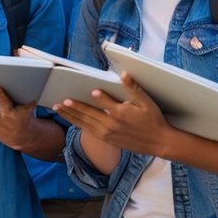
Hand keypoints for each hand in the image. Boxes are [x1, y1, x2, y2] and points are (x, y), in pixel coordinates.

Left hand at [53, 73, 171, 156]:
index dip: (95, 96)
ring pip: (84, 124)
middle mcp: (111, 124)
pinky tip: (72, 121)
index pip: (102, 102)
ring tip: (58, 110)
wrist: (159, 142)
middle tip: (58, 102)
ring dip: (71, 116)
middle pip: (87, 114)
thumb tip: (124, 75)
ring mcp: (108, 134)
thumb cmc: (154, 120)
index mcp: (120, 113)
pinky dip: (78, 125)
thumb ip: (133, 88)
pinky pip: (89, 132)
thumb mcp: (146, 102)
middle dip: (72, 107)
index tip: (87, 91)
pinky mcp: (108, 140)